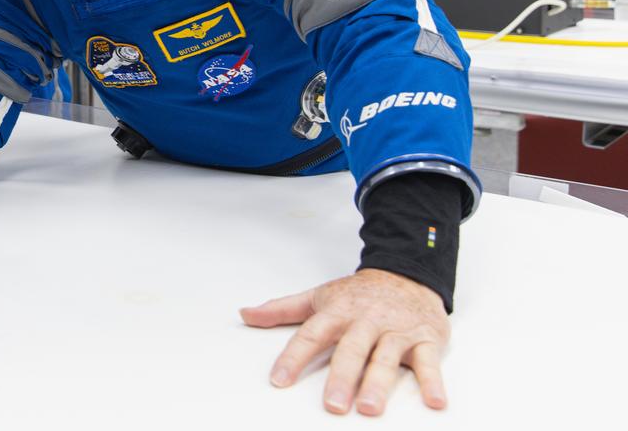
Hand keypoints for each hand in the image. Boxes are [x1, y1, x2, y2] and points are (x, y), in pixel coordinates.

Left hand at [240, 268, 449, 415]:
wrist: (407, 273)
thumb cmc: (358, 294)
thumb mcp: (318, 297)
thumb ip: (282, 309)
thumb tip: (245, 314)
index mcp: (338, 312)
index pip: (311, 334)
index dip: (293, 356)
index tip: (278, 380)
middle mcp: (365, 321)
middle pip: (351, 350)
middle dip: (341, 377)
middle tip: (332, 405)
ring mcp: (396, 331)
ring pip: (386, 358)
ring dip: (379, 383)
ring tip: (370, 408)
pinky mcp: (425, 339)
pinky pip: (428, 362)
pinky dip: (433, 382)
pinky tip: (435, 402)